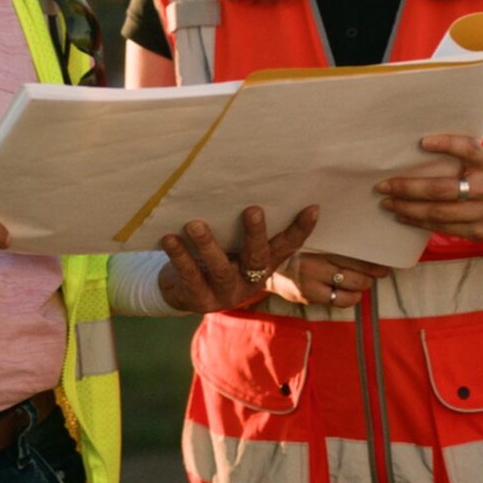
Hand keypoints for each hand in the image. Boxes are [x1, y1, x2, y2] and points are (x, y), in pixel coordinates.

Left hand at [156, 205, 319, 314]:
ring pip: (220, 269)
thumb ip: (239, 228)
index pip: (286, 247)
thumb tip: (244, 182)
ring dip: (207, 245)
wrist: (179, 292)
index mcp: (261, 265)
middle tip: (252, 210)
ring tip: (194, 224)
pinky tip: (170, 238)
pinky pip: (190, 276)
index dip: (300, 230)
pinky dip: (179, 256)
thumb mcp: (230, 246)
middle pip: (256, 258)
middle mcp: (248, 280)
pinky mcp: (199, 300)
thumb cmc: (209, 258)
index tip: (312, 207)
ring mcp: (224, 293)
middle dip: (255, 234)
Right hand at [269, 250, 393, 308]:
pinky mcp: (307, 298)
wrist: (259, 266)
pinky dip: (348, 297)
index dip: (370, 262)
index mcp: (313, 247)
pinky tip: (349, 291)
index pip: (349, 256)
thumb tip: (359, 239)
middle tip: (379, 271)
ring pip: (349, 292)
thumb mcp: (304, 238)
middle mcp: (311, 267)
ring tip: (364, 281)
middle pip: (353, 275)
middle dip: (370, 275)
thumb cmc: (289, 249)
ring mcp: (309, 285)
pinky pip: (337, 302)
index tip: (383, 262)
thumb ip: (328, 238)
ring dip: (360, 287)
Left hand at [376, 133, 482, 242]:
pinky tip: (405, 217)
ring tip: (388, 203)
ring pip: (438, 214)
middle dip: (408, 188)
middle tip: (383, 185)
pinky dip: (420, 222)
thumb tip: (424, 149)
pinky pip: (444, 229)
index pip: (468, 149)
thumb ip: (468, 158)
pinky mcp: (480, 233)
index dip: (446, 144)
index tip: (423, 141)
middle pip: (442, 190)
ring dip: (407, 209)